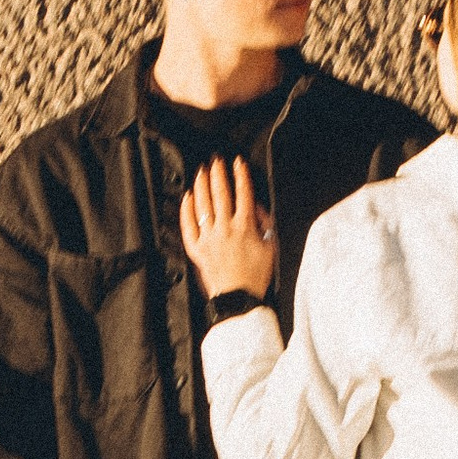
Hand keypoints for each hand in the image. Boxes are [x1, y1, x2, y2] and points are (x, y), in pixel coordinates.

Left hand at [178, 155, 276, 302]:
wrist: (238, 298)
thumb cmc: (255, 276)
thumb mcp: (270, 248)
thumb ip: (265, 225)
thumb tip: (257, 208)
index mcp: (245, 227)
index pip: (244, 194)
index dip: (241, 175)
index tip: (239, 163)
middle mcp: (225, 228)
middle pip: (221, 194)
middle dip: (219, 174)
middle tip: (217, 160)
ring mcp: (209, 238)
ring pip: (204, 205)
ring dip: (203, 185)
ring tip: (202, 172)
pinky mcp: (197, 249)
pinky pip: (188, 225)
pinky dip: (187, 209)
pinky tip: (188, 197)